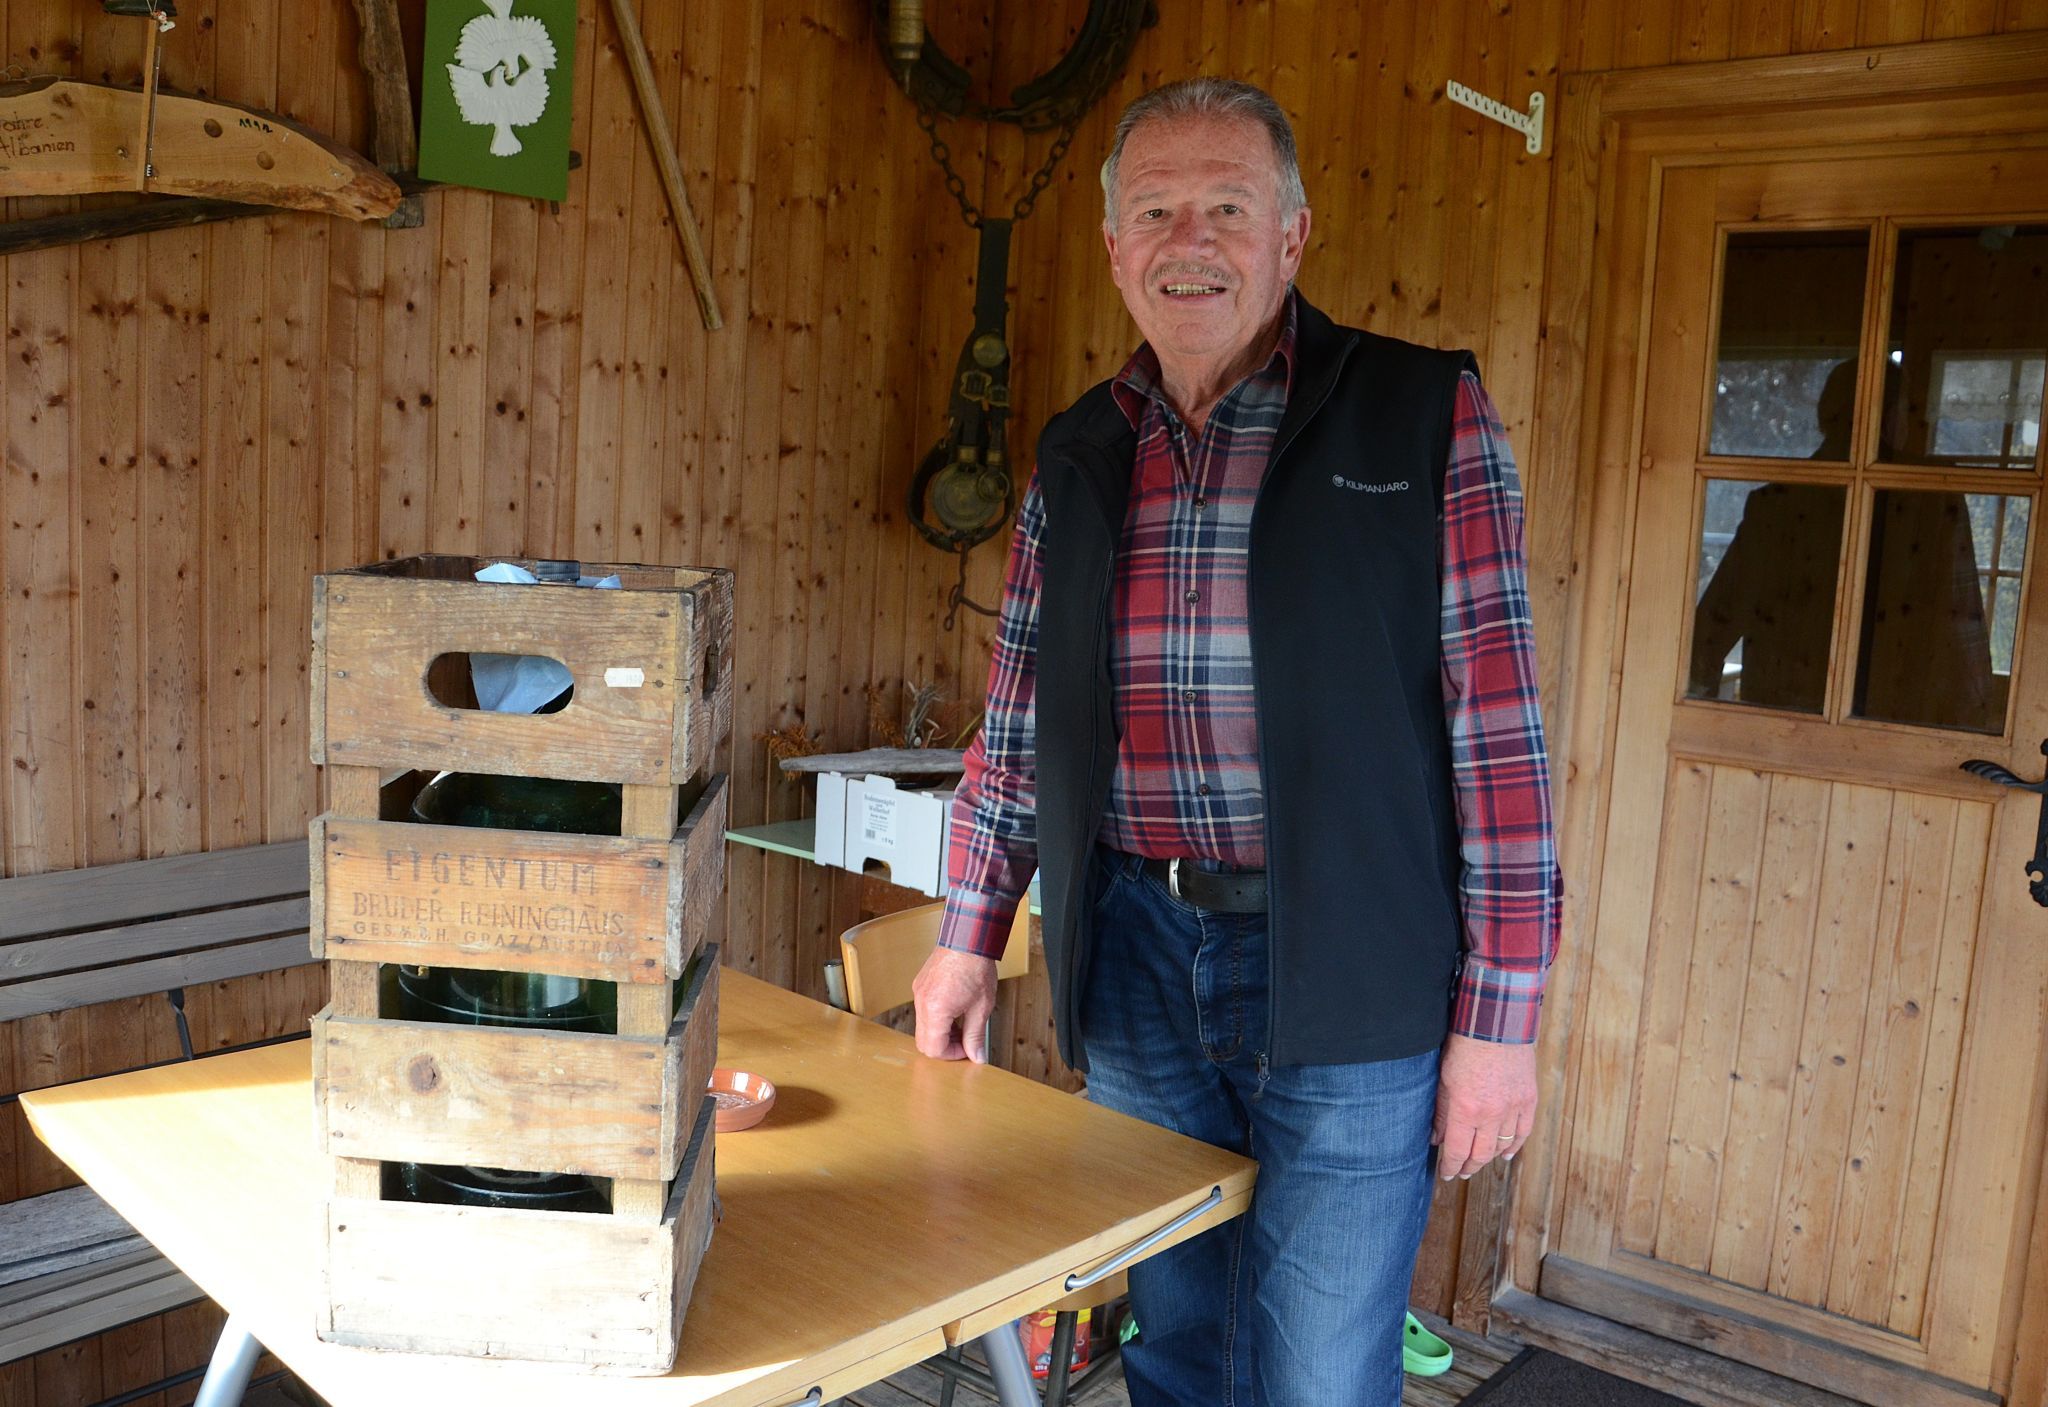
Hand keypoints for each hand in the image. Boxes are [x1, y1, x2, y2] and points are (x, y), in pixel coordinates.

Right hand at [912, 947, 998, 1062]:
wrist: (968, 938)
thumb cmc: (976, 967)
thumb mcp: (981, 1007)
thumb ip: (975, 1036)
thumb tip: (976, 1056)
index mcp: (936, 1010)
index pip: (934, 1049)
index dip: (952, 1055)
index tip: (967, 1050)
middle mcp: (922, 1002)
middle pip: (923, 1042)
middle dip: (944, 1047)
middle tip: (964, 1042)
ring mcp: (918, 993)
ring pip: (922, 1028)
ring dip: (940, 1033)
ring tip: (962, 1025)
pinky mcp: (920, 986)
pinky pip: (922, 1012)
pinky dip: (936, 1019)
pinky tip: (955, 1011)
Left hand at [1432, 1034, 1536, 1179]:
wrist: (1496, 1025)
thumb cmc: (1465, 1048)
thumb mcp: (1444, 1080)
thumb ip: (1442, 1113)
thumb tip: (1437, 1138)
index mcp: (1465, 1110)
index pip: (1457, 1151)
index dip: (1451, 1166)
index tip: (1446, 1173)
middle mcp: (1491, 1115)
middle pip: (1480, 1154)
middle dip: (1469, 1166)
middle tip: (1462, 1172)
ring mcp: (1513, 1109)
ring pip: (1502, 1146)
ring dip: (1489, 1158)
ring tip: (1479, 1163)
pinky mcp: (1528, 1100)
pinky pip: (1522, 1132)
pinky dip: (1514, 1146)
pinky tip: (1506, 1153)